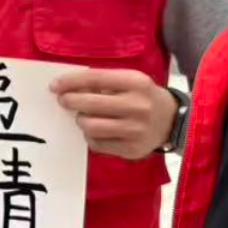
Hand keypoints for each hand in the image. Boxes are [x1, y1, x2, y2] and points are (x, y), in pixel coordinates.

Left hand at [52, 70, 176, 159]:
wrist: (172, 121)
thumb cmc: (143, 96)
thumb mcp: (129, 81)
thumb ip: (103, 81)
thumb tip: (68, 86)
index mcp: (136, 83)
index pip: (95, 79)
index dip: (71, 82)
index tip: (55, 85)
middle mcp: (137, 106)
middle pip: (90, 104)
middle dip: (70, 101)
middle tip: (64, 101)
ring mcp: (135, 130)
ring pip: (91, 126)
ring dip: (81, 120)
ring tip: (82, 117)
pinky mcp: (131, 149)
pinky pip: (98, 144)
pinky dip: (90, 136)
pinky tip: (95, 130)